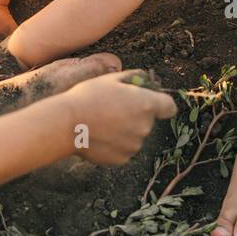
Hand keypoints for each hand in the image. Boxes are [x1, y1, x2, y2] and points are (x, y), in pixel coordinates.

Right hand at [59, 70, 176, 165]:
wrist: (66, 124)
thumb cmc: (87, 97)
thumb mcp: (110, 79)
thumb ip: (133, 76)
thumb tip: (143, 77)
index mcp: (146, 104)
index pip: (170, 107)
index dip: (161, 104)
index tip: (150, 103)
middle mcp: (145, 127)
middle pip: (148, 121)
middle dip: (135, 116)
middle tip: (112, 110)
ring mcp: (134, 145)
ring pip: (134, 137)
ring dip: (124, 132)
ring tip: (101, 124)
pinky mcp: (122, 159)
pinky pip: (123, 150)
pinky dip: (114, 145)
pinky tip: (98, 137)